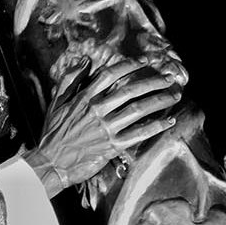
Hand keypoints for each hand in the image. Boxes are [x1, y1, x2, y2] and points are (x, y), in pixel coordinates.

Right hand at [25, 57, 180, 197]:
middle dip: (153, 81)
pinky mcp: (112, 146)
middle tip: (168, 77)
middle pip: (130, 90)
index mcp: (84, 98)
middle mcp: (97, 110)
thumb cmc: (52, 134)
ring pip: (138, 110)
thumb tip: (83, 60)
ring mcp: (106, 128)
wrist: (51, 163)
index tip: (144, 61)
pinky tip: (169, 122)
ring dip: (159, 101)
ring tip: (174, 95)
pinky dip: (155, 127)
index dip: (129, 65)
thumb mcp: (56, 103)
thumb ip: (70, 79)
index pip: (110, 75)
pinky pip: (138, 134)